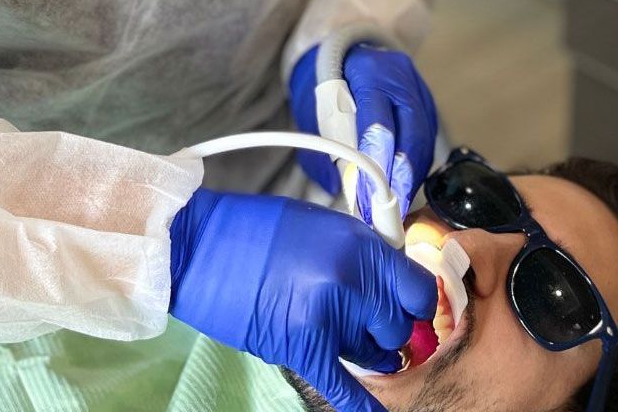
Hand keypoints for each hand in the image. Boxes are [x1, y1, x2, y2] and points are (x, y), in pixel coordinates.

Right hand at [169, 188, 435, 411]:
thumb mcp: (322, 224)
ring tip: (353, 341)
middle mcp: (351, 282)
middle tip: (372, 322)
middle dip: (389, 328)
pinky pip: (344, 387)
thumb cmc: (253, 230)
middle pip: (398, 326)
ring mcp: (329, 318)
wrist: (198, 248)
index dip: (418, 301)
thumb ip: (361, 252)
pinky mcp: (303, 348)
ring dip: (370, 352)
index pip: (419, 288)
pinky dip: (362, 405)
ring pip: (376, 354)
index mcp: (359, 245)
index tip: (412, 305)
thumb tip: (391, 280)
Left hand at [289, 42, 439, 222]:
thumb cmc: (327, 86)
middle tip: (390, 207)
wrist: (345, 56)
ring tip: (397, 204)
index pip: (379, 119)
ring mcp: (419, 88)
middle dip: (401, 174)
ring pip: (424, 138)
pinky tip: (405, 186)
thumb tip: (344, 188)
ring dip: (411, 175)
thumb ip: (327, 147)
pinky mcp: (428, 103)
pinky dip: (417, 166)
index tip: (371, 191)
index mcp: (369, 70)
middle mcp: (400, 76)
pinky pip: (428, 139)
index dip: (377, 159)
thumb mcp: (316, 110)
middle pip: (411, 131)